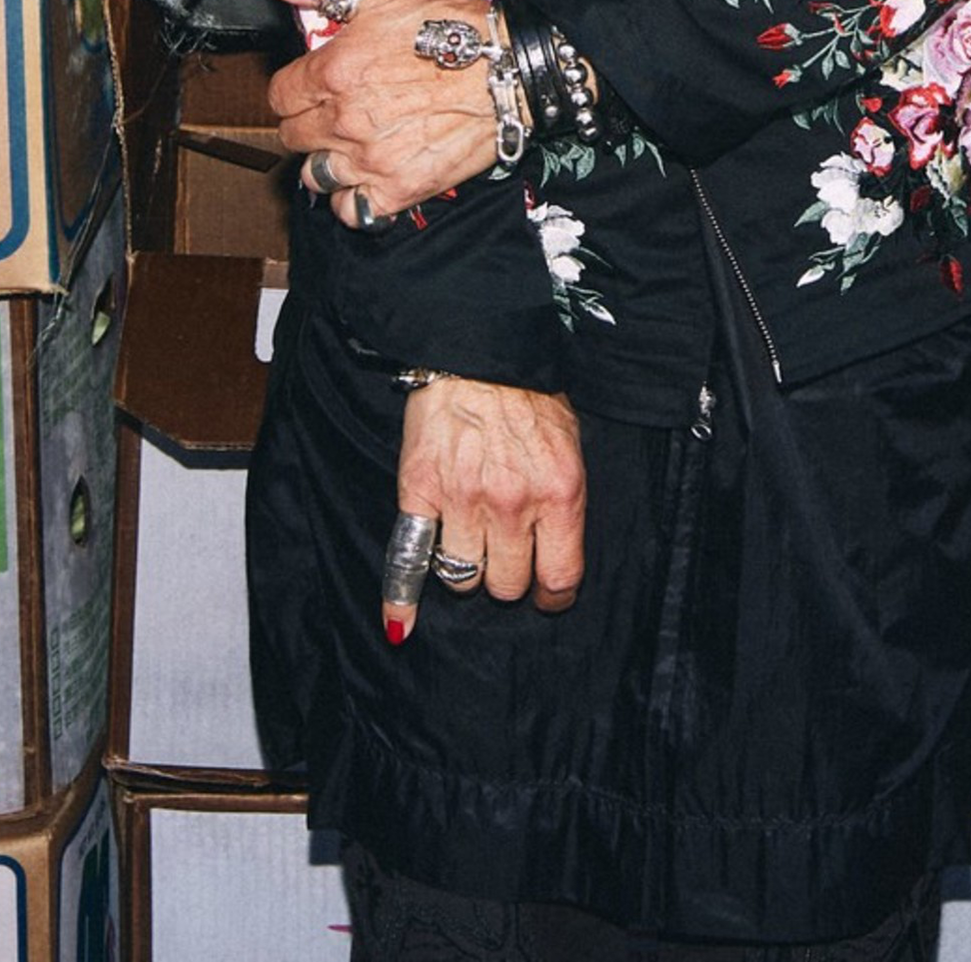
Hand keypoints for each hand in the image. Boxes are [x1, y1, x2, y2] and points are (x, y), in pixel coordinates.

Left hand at [257, 0, 504, 222]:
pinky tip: (369, 179)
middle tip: (336, 112)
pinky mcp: (401, 188)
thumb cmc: (452, 25)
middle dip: (308, 123)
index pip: (279, 97)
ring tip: (353, 145)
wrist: (512, 67)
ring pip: (316, 176)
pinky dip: (354, 201)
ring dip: (327, 162)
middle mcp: (344, 120)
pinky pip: (353, 211)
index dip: (295, 89)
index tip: (315, 86)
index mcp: (333, 72)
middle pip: (293, 137)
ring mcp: (371, 159)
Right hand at [391, 375, 584, 637]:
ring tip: (469, 547)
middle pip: (507, 585)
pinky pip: (410, 559)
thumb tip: (557, 546)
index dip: (553, 594)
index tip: (548, 593)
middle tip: (505, 555)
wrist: (477, 347)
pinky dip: (402, 597)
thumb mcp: (568, 442)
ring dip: (466, 571)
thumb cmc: (528, 392)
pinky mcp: (419, 492)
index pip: (560, 578)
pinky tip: (402, 623)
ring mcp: (463, 500)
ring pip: (463, 578)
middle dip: (508, 576)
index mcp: (559, 492)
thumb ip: (562, 498)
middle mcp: (513, 504)